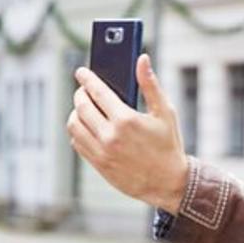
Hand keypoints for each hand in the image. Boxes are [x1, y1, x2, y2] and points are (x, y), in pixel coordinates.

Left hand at [66, 54, 188, 212]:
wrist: (168, 183)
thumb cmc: (169, 145)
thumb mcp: (165, 113)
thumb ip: (151, 85)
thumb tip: (142, 59)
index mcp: (127, 120)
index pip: (97, 92)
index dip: (86, 78)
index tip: (81, 72)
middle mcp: (111, 136)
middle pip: (81, 106)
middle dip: (80, 94)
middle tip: (84, 90)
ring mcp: (102, 152)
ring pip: (74, 124)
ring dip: (76, 112)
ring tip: (84, 108)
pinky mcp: (99, 164)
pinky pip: (77, 142)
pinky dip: (78, 131)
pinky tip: (87, 126)